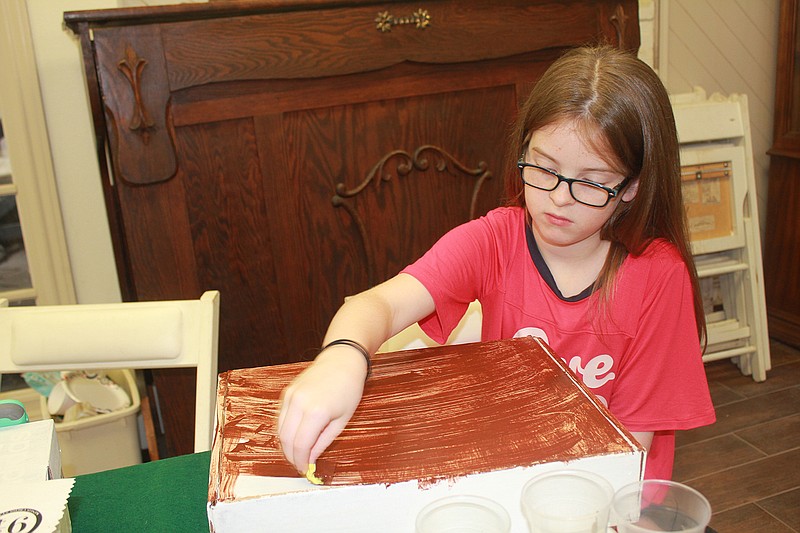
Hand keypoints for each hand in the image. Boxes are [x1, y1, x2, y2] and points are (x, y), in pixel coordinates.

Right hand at [277, 346, 366, 472]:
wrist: (342, 360)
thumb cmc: (349, 388)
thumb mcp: (342, 420)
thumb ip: (324, 442)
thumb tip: (311, 459)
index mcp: (316, 412)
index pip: (300, 446)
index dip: (300, 462)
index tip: (305, 470)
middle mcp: (299, 403)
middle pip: (286, 440)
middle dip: (291, 456)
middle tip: (301, 464)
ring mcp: (290, 396)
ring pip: (279, 430)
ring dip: (286, 445)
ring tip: (298, 453)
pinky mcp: (287, 393)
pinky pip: (280, 418)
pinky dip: (285, 431)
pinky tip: (296, 436)